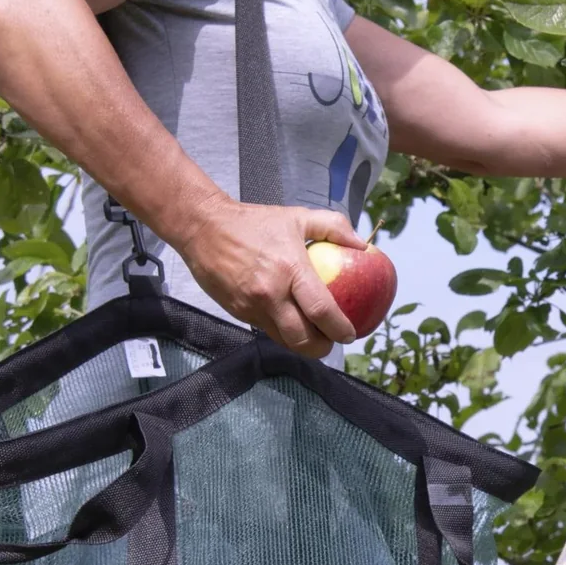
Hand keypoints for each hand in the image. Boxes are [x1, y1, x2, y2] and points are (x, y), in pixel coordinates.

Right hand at [179, 196, 364, 356]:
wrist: (204, 227)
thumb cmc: (254, 222)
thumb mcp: (297, 216)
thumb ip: (333, 227)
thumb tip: (361, 245)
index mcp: (290, 269)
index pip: (321, 310)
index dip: (339, 328)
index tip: (350, 334)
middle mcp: (271, 293)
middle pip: (302, 338)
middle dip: (322, 347)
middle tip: (332, 341)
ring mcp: (252, 306)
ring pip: (283, 340)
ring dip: (301, 344)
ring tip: (313, 337)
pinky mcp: (238, 312)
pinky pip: (266, 330)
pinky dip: (281, 331)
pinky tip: (289, 323)